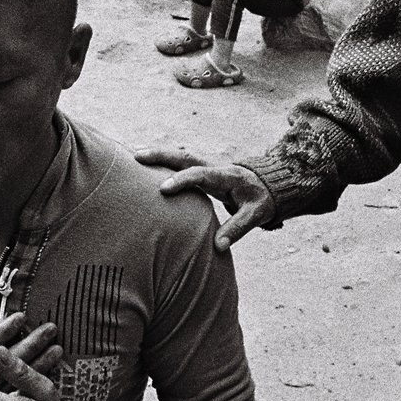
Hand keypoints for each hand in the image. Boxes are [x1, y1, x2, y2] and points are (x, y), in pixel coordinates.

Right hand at [136, 147, 273, 248]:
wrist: (266, 185)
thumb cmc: (260, 200)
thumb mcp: (255, 215)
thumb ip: (237, 228)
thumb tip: (218, 246)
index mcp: (227, 176)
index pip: (201, 174)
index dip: (182, 180)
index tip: (163, 189)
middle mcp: (214, 166)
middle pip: (185, 156)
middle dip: (161, 155)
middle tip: (137, 156)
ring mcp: (206, 166)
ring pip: (180, 156)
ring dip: (158, 154)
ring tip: (133, 156)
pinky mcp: (201, 170)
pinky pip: (180, 162)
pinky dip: (163, 160)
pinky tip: (145, 163)